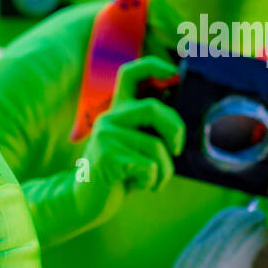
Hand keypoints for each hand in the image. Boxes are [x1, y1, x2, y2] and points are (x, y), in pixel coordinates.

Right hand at [74, 56, 185, 221]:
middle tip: (177, 149)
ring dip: (165, 170)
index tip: (174, 73)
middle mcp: (109, 118)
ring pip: (155, 146)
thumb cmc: (120, 173)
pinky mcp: (106, 156)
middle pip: (152, 108)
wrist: (86, 201)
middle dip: (175, 129)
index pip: (130, 74)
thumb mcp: (136, 147)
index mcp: (118, 111)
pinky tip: (138, 186)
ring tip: (153, 181)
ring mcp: (105, 136)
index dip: (153, 66)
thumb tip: (180, 124)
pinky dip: (152, 182)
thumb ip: (151, 130)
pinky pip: (148, 166)